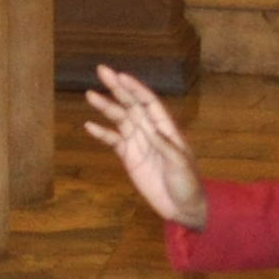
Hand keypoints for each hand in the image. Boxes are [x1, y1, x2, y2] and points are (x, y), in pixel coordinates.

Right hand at [81, 65, 209, 225]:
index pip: (148, 102)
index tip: (120, 76)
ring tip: (90, 95)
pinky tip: (90, 125)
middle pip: (131, 104)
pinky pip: (114, 142)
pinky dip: (102, 133)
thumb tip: (151, 130)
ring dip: (106, 107)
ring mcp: (138, 144)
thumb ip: (165, 146)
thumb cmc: (188, 184)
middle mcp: (150, 131)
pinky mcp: (129, 158)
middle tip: (102, 70)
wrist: (183, 208)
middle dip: (117, 87)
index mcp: (166, 128)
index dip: (135, 88)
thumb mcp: (180, 164)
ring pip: (120, 120)